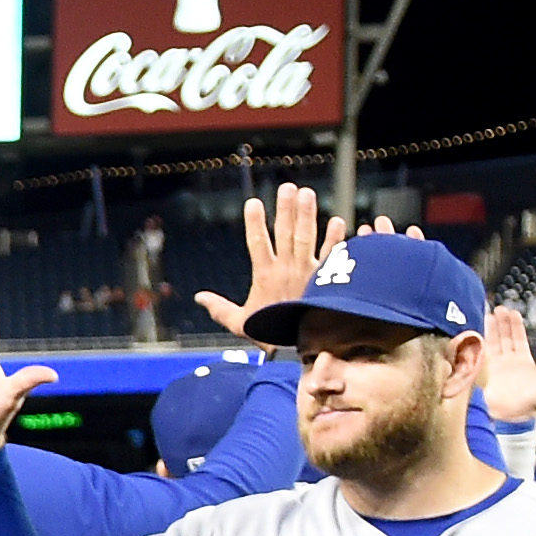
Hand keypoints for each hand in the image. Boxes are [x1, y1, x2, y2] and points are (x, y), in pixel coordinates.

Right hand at [193, 183, 321, 339]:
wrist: (299, 347)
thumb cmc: (269, 334)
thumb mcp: (239, 323)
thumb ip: (219, 308)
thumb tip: (199, 297)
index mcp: (264, 276)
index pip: (257, 243)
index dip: (254, 223)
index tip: (252, 203)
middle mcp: (286, 269)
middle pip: (284, 233)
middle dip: (285, 209)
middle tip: (288, 188)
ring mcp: (306, 272)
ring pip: (306, 237)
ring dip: (307, 214)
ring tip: (307, 193)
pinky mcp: (325, 278)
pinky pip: (330, 254)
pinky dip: (334, 238)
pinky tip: (336, 220)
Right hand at [477, 305, 535, 422]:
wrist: (511, 418)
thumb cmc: (531, 404)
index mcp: (524, 365)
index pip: (519, 340)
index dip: (516, 326)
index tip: (514, 314)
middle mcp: (509, 365)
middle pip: (505, 339)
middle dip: (503, 323)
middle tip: (501, 309)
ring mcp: (496, 369)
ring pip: (493, 343)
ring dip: (493, 328)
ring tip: (492, 313)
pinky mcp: (485, 373)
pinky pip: (483, 353)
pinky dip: (482, 340)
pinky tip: (480, 329)